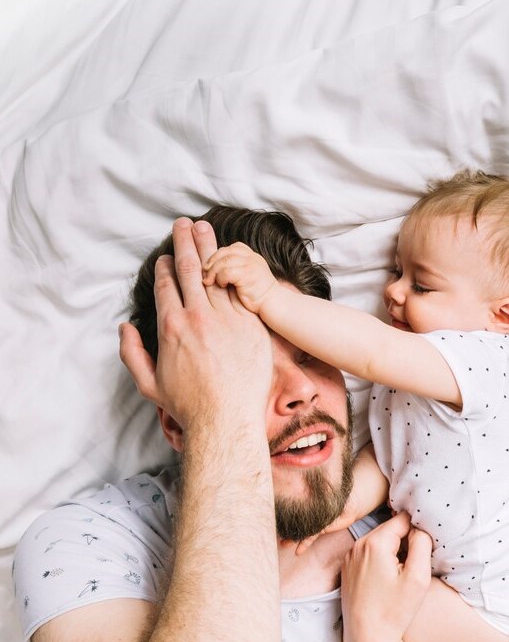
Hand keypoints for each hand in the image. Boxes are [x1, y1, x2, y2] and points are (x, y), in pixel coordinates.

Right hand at [119, 218, 272, 432]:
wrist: (227, 418)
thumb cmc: (188, 405)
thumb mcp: (148, 383)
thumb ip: (132, 353)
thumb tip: (125, 328)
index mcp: (171, 327)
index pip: (165, 286)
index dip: (163, 267)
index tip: (163, 256)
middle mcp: (197, 317)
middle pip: (189, 269)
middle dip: (184, 243)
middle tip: (183, 224)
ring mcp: (226, 318)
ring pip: (216, 273)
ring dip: (210, 248)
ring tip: (206, 229)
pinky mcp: (250, 324)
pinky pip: (240, 290)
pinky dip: (234, 271)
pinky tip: (233, 256)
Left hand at [202, 242, 278, 314]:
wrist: (274, 305)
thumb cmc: (257, 296)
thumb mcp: (246, 277)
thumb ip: (234, 269)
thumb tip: (211, 268)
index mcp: (252, 256)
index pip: (230, 248)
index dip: (217, 255)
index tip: (209, 267)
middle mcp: (252, 257)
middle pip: (225, 251)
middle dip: (211, 262)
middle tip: (205, 273)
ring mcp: (252, 265)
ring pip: (224, 261)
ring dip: (213, 271)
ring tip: (209, 281)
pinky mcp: (249, 275)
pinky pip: (227, 272)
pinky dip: (220, 278)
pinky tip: (222, 285)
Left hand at [341, 512, 431, 641]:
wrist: (366, 637)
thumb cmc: (393, 612)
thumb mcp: (418, 577)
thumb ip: (422, 543)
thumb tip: (419, 527)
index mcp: (374, 543)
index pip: (402, 519)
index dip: (416, 531)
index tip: (421, 549)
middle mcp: (358, 545)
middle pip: (390, 529)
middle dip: (404, 541)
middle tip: (411, 565)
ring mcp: (350, 556)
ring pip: (379, 540)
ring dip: (393, 550)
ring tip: (399, 574)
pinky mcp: (347, 568)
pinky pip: (369, 553)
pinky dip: (380, 559)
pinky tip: (386, 580)